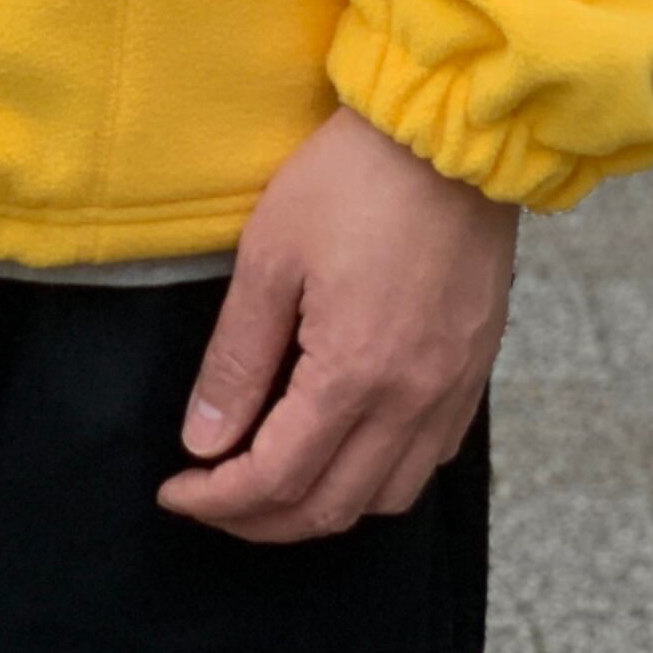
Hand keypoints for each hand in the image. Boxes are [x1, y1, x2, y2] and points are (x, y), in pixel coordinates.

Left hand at [156, 104, 515, 545]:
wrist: (451, 133)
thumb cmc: (354, 178)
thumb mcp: (271, 255)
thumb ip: (237, 359)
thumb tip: (203, 440)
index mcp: (354, 374)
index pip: (276, 478)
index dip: (217, 500)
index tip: (176, 490)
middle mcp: (411, 401)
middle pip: (330, 508)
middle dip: (260, 520)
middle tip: (212, 498)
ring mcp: (452, 391)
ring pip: (387, 499)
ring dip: (323, 508)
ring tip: (274, 481)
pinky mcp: (475, 371)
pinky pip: (430, 460)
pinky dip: (380, 478)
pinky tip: (346, 447)